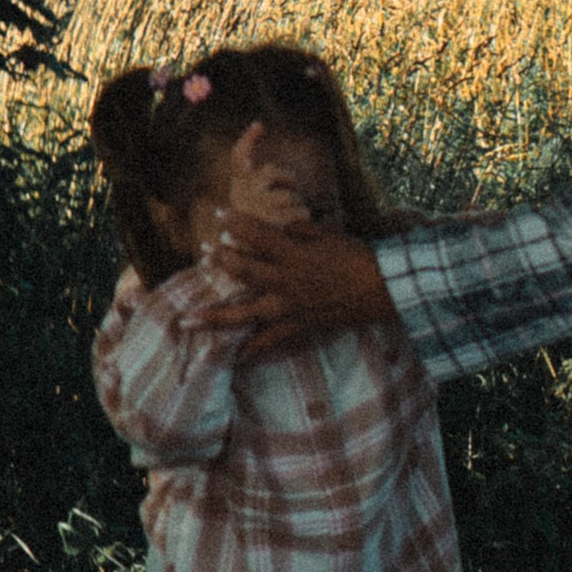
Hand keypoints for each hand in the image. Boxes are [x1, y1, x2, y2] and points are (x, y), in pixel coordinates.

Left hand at [204, 213, 391, 351]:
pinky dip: (251, 351)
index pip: (256, 234)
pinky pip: (269, 341)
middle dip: (221, 260)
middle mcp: (286, 281)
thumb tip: (278, 228)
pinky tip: (232, 358)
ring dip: (215, 317)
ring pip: (245, 313)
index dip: (235, 222)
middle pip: (243, 271)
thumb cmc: (359, 257)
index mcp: (294, 253)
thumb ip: (299, 230)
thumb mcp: (328, 234)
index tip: (219, 214)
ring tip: (188, 321)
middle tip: (204, 252)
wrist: (383, 289)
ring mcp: (290, 306)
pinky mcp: (298, 325)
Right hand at [224, 119, 310, 229]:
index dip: (247, 140)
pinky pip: (299, 211)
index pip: (238, 158)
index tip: (260, 124)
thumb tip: (259, 124)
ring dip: (295, 201)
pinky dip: (302, 214)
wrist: (253, 255)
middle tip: (289, 189)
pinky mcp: (273, 229)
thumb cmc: (261, 219)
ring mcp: (256, 213)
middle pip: (270, 171)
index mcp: (238, 187)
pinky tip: (295, 223)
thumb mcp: (257, 193)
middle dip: (287, 178)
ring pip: (288, 194)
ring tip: (289, 213)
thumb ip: (261, 170)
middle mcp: (241, 198)